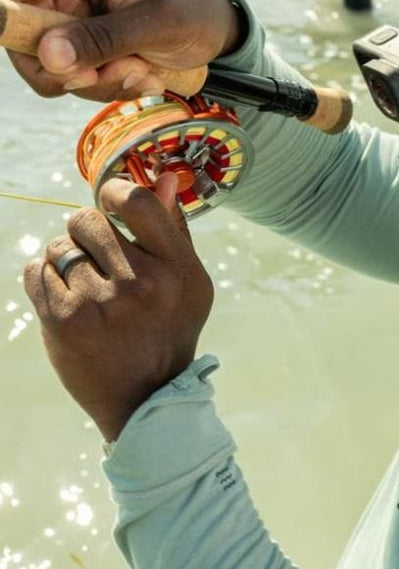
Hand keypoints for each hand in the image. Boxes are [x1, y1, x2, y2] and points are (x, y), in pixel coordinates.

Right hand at [0, 0, 239, 101]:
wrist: (220, 30)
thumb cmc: (200, 12)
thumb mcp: (163, 25)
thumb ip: (106, 39)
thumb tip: (49, 56)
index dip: (9, 15)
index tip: (28, 50)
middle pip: (26, 26)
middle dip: (67, 64)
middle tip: (105, 78)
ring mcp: (75, 5)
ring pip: (48, 58)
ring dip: (92, 79)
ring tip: (141, 74)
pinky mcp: (82, 34)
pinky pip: (70, 71)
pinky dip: (102, 83)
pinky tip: (140, 76)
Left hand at [23, 174, 213, 441]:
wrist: (146, 397)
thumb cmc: (169, 329)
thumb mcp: (189, 282)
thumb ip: (173, 229)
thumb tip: (161, 176)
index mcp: (176, 269)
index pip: (134, 201)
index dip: (112, 191)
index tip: (109, 200)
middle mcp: (140, 283)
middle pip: (86, 219)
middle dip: (84, 231)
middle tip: (97, 256)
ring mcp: (99, 302)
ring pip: (57, 245)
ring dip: (64, 258)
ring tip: (84, 284)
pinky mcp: (63, 320)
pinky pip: (35, 271)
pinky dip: (44, 279)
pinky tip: (67, 298)